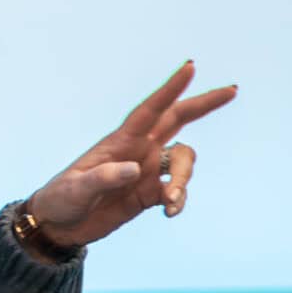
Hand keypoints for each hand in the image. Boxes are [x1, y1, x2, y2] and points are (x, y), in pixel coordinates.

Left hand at [24, 61, 236, 248]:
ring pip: (182, 161)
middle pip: (178, 120)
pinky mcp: (149, 194)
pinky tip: (170, 213)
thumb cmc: (62, 199)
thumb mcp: (76, 189)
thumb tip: (132, 169)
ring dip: (184, 179)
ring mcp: (146, 171)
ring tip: (171, 202)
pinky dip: (179, 201)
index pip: (150, 110)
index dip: (170, 89)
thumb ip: (102, 177)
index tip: (190, 67)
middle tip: (232, 91)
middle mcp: (138, 150)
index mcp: (120, 141)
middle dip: (204, 104)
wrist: (59, 225)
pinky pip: (176, 191)